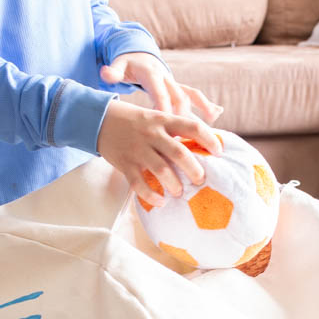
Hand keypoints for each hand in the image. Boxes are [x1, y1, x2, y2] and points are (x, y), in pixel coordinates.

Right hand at [97, 99, 222, 205]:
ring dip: (174, 184)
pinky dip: (151, 196)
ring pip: (161, 170)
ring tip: (180, 192)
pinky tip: (160, 202)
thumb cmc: (136, 121)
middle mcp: (152, 134)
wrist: (99, 119)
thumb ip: (176, 127)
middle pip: (179, 153)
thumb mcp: (156, 116)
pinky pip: (139, 183)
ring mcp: (138, 149)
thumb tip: (203, 142)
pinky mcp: (125, 164)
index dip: (209, 140)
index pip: (192, 127)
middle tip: (201, 180)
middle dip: (194, 170)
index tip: (219, 152)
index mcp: (163, 120)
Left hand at [100, 52, 222, 124]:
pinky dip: (206, 104)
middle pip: (177, 98)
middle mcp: (166, 78)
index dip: (164, 111)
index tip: (165, 129)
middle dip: (182, 118)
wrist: (138, 53)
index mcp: (151, 74)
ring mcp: (174, 83)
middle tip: (183, 141)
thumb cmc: (127, 65)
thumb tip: (105, 73)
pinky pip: (195, 95)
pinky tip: (216, 115)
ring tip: (209, 128)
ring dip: (200, 111)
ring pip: (189, 97)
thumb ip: (113, 72)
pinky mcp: (179, 87)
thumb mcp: (118, 66)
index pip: (159, 94)